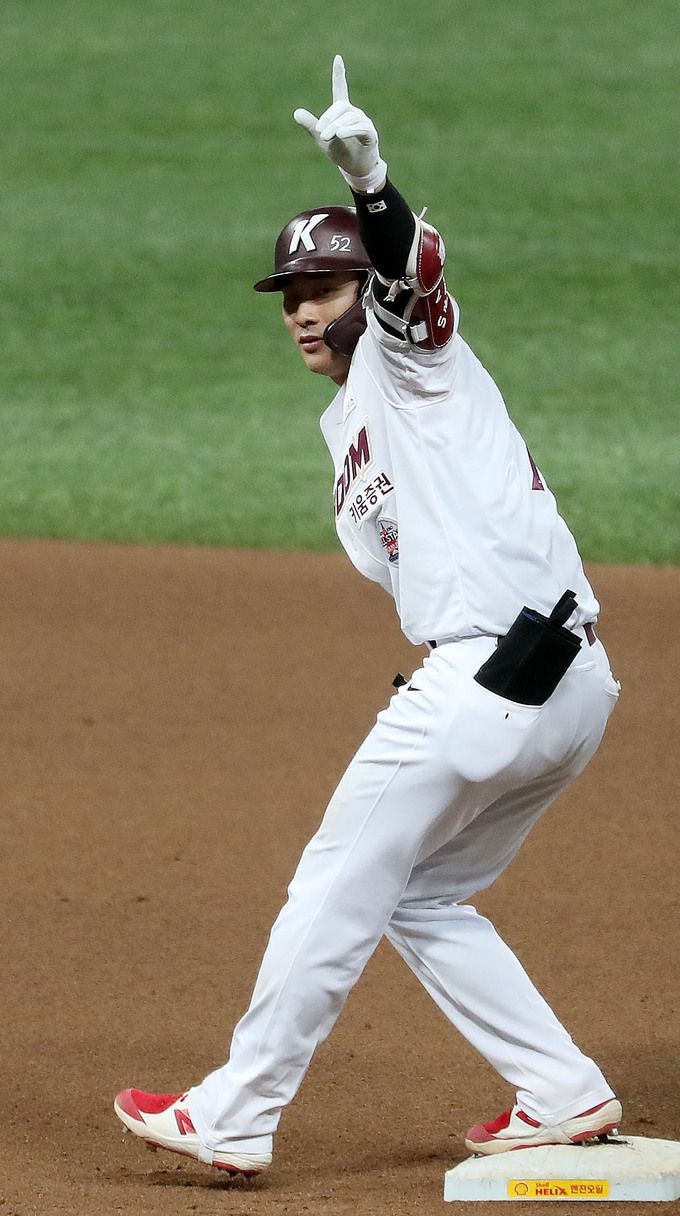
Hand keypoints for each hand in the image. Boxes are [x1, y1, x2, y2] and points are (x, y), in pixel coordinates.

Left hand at [294, 55, 386, 192]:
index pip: (340, 89)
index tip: (338, 58)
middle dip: (328, 119)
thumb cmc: (341, 153)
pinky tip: (341, 133)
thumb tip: (296, 113)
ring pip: (349, 118)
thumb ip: (311, 126)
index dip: (339, 74)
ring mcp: (364, 122)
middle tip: (320, 133)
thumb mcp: (321, 140)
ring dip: (336, 127)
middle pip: (340, 107)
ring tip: (327, 137)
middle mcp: (354, 113)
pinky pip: (360, 127)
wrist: (355, 169)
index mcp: (343, 112)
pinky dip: (349, 129)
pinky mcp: (370, 134)